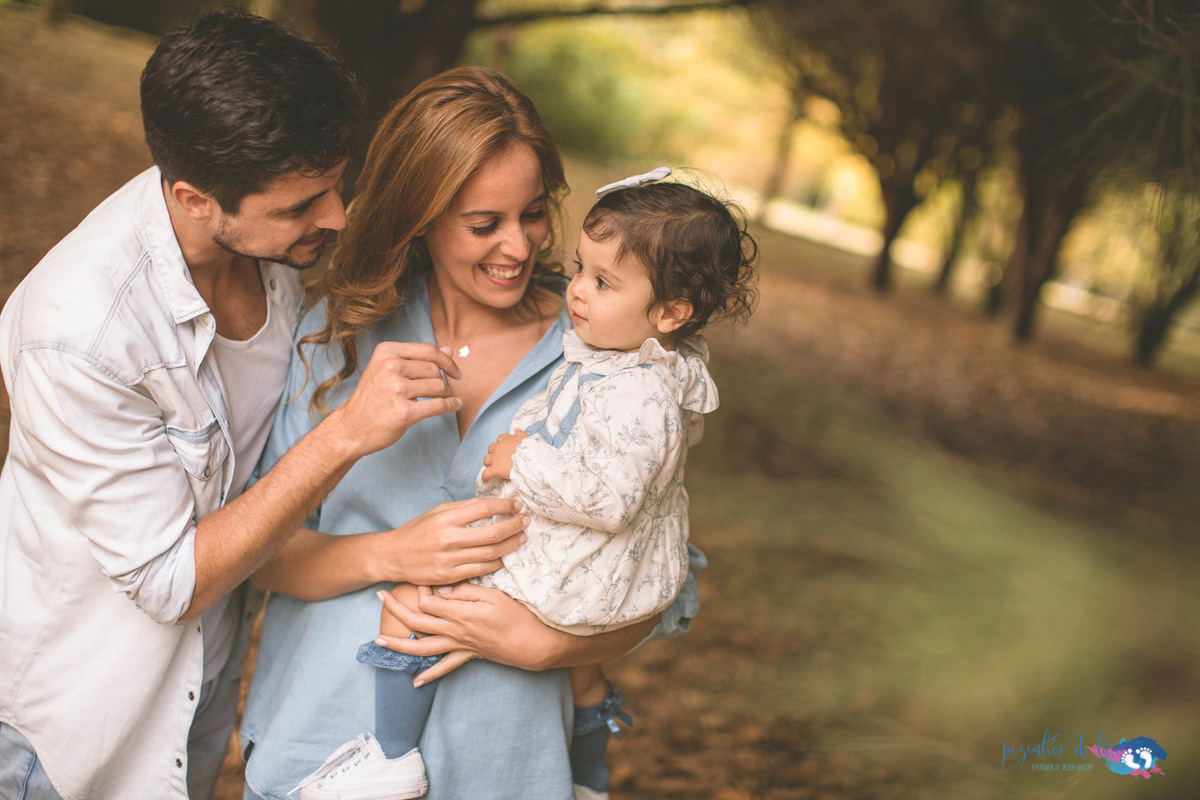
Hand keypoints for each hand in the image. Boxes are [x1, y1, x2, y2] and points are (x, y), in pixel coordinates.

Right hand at [327, 342, 462, 457]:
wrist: (350, 427)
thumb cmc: (372, 399)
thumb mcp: (388, 370)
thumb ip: (418, 359)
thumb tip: (449, 350)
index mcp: (386, 352)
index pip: (428, 350)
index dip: (447, 361)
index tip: (456, 372)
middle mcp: (390, 367)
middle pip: (435, 369)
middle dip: (443, 381)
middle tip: (442, 392)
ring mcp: (396, 390)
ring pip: (439, 386)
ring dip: (446, 395)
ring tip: (441, 400)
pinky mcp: (404, 412)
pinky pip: (439, 405)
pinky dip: (451, 405)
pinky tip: (455, 405)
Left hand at [375, 583, 563, 681]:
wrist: (533, 645)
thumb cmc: (519, 617)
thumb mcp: (495, 596)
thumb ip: (467, 592)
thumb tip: (444, 590)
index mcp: (461, 614)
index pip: (429, 601)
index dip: (419, 588)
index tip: (416, 574)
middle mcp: (455, 632)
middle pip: (417, 622)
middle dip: (396, 609)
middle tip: (380, 596)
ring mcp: (460, 646)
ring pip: (422, 648)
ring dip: (399, 645)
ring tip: (378, 641)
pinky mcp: (468, 656)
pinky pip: (445, 668)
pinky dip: (429, 675)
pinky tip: (415, 682)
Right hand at [376, 497, 529, 585]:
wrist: (393, 556)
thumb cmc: (417, 531)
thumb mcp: (436, 512)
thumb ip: (462, 509)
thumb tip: (491, 504)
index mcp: (445, 518)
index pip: (483, 508)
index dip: (504, 506)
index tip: (517, 504)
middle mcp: (448, 538)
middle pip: (492, 533)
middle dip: (514, 525)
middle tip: (526, 520)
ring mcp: (449, 560)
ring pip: (490, 553)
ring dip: (510, 545)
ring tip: (522, 537)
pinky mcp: (450, 576)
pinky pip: (481, 570)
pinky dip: (497, 563)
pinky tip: (506, 556)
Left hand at [481, 429, 528, 481]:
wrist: (531, 461)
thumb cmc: (532, 450)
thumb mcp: (528, 439)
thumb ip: (521, 434)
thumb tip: (516, 429)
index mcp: (507, 440)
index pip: (500, 439)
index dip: (502, 444)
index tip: (505, 449)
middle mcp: (499, 447)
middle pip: (491, 449)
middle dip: (494, 453)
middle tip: (500, 460)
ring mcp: (495, 458)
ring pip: (486, 460)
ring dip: (489, 464)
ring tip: (493, 469)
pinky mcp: (495, 469)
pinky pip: (485, 474)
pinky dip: (485, 477)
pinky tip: (487, 480)